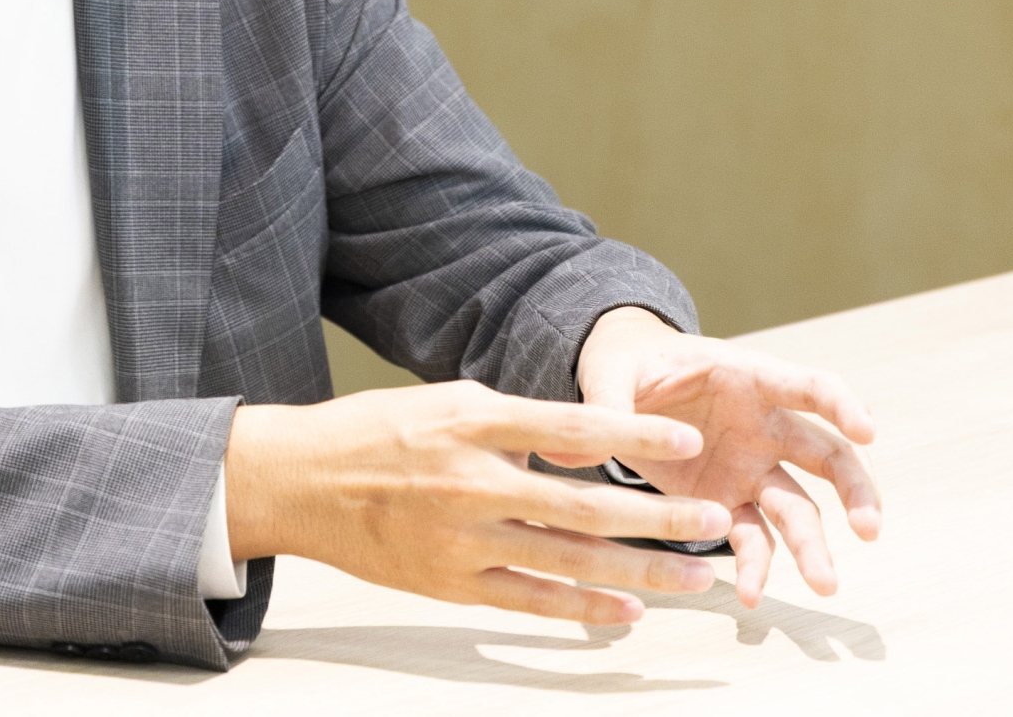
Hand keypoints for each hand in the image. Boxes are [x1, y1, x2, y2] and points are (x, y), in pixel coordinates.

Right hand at [223, 381, 734, 624]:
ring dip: (641, 570)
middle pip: (584, 505)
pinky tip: (629, 611)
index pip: (569, 426)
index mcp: (471, 420)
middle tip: (711, 521)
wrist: (301, 483)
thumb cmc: (378, 434)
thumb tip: (591, 438)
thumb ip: (519, 423)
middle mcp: (471, 482)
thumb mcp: (448, 402)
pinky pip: (531, 602)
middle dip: (657, 518)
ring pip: (569, 561)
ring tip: (696, 576)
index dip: (633, 431)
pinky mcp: (452, 585)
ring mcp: (462, 540)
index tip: (686, 439)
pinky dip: (584, 609)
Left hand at [556, 308, 882, 607]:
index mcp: (746, 377)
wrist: (620, 384)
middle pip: (826, 454)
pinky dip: (754, 566)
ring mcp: (751, 466)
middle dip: (855, 488)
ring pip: (798, 507)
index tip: (868, 431)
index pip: (808, 385)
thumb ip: (605, 402)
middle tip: (869, 528)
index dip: (842, 404)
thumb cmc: (626, 364)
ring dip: (813, 545)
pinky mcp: (728, 500)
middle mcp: (763, 425)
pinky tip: (748, 595)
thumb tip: (585, 445)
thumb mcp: (609, 370)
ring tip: (824, 585)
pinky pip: (752, 537)